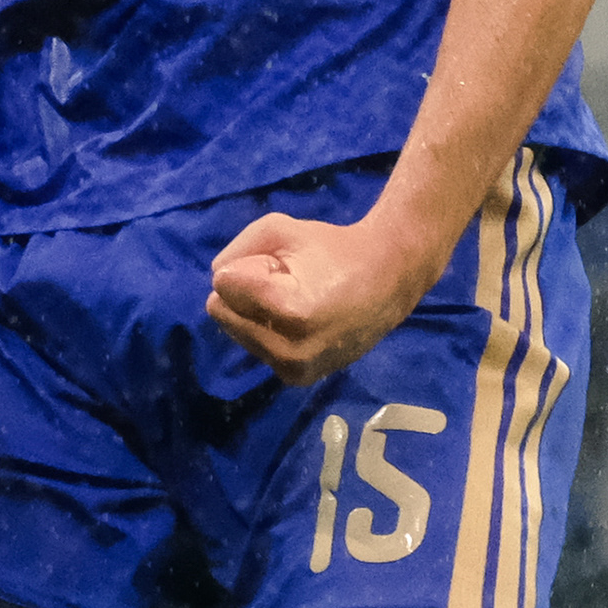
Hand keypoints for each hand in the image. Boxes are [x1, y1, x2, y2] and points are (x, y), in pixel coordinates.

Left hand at [206, 212, 434, 386]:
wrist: (388, 279)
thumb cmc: (333, 249)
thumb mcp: (278, 228)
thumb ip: (235, 251)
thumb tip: (218, 282)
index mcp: (288, 309)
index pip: (223, 284)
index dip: (250, 265)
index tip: (285, 264)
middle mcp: (290, 349)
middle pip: (223, 311)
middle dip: (248, 291)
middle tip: (291, 283)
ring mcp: (295, 369)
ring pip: (235, 331)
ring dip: (256, 313)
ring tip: (298, 302)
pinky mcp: (298, 378)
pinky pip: (255, 347)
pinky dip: (267, 332)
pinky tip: (300, 322)